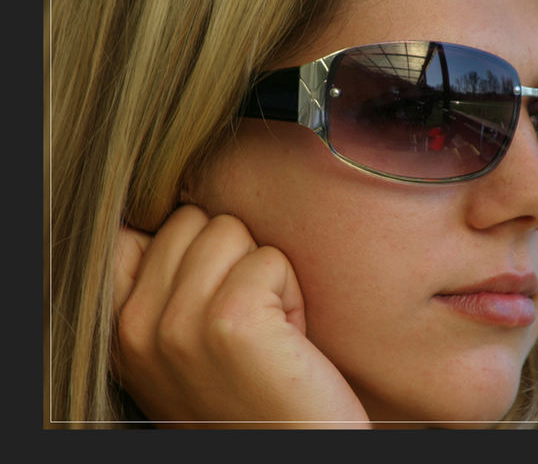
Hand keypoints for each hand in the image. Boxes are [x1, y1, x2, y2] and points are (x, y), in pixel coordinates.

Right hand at [113, 205, 369, 427]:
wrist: (290, 450)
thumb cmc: (247, 397)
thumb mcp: (181, 350)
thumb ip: (163, 294)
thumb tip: (173, 222)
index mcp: (120, 330)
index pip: (130, 236)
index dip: (180, 248)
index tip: (209, 291)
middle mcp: (137, 325)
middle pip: (192, 221)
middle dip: (231, 258)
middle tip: (247, 318)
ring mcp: (181, 323)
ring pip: (230, 229)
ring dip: (263, 274)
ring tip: (267, 329)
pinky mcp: (232, 319)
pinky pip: (270, 258)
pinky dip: (291, 292)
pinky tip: (287, 339)